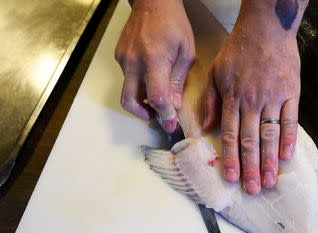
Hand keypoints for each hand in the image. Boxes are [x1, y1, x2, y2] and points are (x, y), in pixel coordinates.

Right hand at [115, 0, 194, 131]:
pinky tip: (150, 78)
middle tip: (157, 116)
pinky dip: (138, 85)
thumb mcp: (186, 52)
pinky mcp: (119, 57)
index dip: (164, 115)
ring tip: (157, 97)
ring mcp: (124, 59)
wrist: (152, 2)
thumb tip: (174, 104)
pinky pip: (127, 79)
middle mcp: (134, 61)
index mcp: (154, 59)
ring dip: (141, 100)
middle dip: (143, 115)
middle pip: (130, 101)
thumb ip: (178, 81)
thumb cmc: (173, 23)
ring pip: (127, 91)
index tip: (170, 124)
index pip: (156, 97)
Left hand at [202, 5, 301, 194]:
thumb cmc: (238, 49)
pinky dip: (289, 138)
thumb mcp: (216, 72)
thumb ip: (211, 101)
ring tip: (270, 180)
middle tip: (253, 189)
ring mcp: (273, 97)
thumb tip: (207, 127)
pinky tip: (288, 156)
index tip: (232, 178)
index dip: (230, 158)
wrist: (266, 27)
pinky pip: (291, 119)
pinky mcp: (292, 92)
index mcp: (232, 98)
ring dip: (270, 160)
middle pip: (250, 140)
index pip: (229, 135)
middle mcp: (252, 101)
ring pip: (270, 134)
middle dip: (251, 168)